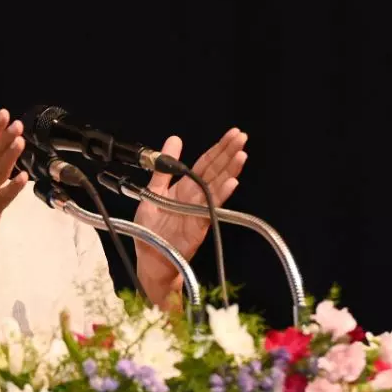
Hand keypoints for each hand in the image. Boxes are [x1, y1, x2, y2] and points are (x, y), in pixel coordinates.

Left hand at [134, 127, 247, 288]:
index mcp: (185, 187)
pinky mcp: (200, 224)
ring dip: (230, 170)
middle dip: (229, 153)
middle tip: (242, 137)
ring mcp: (200, 209)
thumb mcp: (152, 191)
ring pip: (217, 185)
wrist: (150, 257)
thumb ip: (162, 168)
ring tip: (241, 154)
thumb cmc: (151, 228)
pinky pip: (211, 206)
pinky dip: (221, 194)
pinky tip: (231, 182)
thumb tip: (174, 139)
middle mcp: (196, 196)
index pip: (206, 163)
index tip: (232, 133)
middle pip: (215, 170)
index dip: (218, 148)